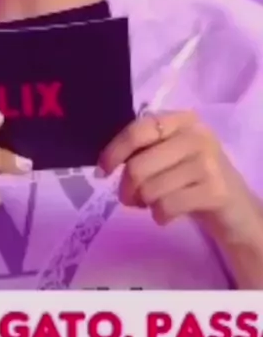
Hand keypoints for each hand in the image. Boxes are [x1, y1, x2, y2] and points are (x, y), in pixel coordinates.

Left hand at [98, 110, 262, 249]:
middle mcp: (196, 135)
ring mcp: (207, 162)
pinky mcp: (215, 190)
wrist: (234, 206)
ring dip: (145, 204)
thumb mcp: (170, 154)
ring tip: (154, 203)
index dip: (115, 150)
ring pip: (151, 189)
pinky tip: (168, 214)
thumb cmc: (192, 177)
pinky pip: (167, 206)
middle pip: (139, 166)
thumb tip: (106, 163)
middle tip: (130, 198)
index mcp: (181, 120)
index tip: (102, 170)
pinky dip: (160, 216)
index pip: (139, 130)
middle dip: (127, 188)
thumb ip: (144, 150)